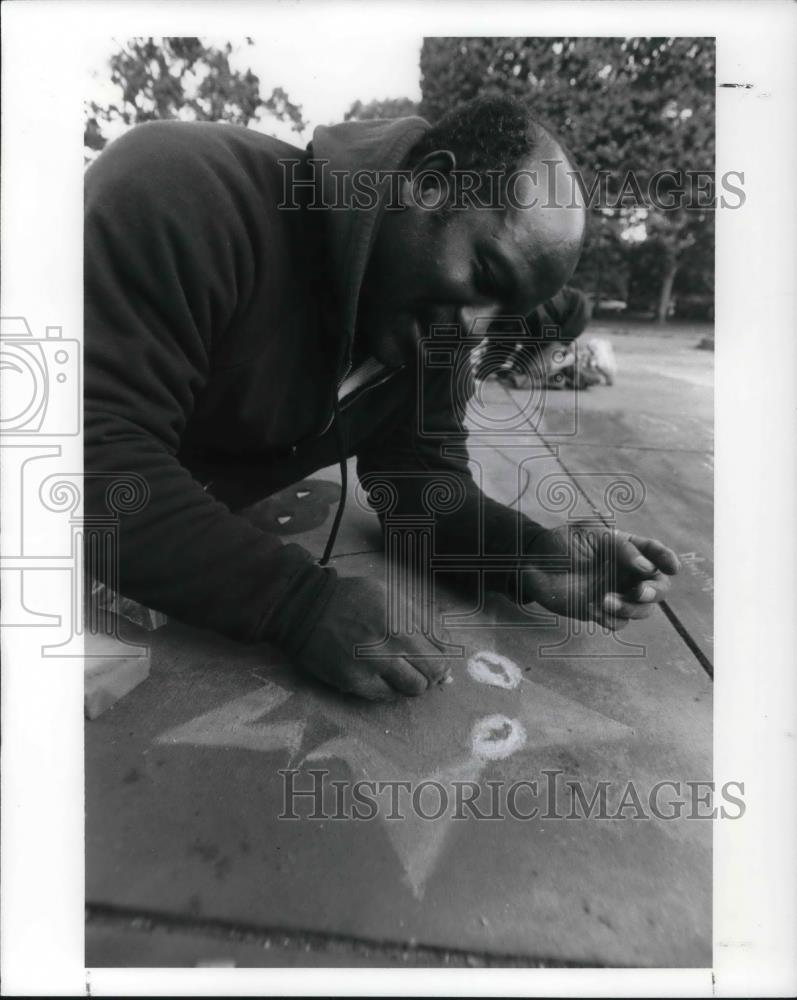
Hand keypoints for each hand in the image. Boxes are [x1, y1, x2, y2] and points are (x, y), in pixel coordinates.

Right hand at [292, 576, 451, 699]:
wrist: (306, 608)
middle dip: (433, 672)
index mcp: (403, 620)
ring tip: (400, 671)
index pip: (443, 650)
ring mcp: (371, 665)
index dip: (442, 655)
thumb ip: (424, 620)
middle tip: (420, 666)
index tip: (434, 655)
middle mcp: (390, 644)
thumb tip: (449, 650)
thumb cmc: (355, 598)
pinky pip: (387, 696)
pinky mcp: (353, 681)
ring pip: (414, 689)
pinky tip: (379, 674)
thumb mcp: (394, 596)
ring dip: (413, 682)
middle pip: (433, 673)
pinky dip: (389, 688)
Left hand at [519, 521, 679, 629]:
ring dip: (631, 608)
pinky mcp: (601, 611)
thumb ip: (619, 548)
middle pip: (658, 586)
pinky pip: (618, 623)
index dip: (667, 558)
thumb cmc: (561, 544)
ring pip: (643, 609)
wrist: (532, 565)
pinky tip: (591, 607)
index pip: (655, 552)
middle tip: (638, 591)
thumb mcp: (590, 535)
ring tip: (605, 600)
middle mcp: (627, 573)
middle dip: (654, 591)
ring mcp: (616, 593)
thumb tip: (646, 566)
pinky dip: (610, 618)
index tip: (672, 566)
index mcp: (627, 548)